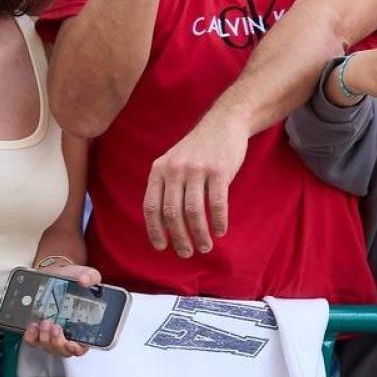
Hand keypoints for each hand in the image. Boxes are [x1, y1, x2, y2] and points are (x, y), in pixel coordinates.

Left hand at [22, 263, 102, 358]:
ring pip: (46, 347)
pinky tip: (32, 325)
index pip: (82, 347)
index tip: (71, 344)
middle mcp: (67, 333)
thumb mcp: (87, 275)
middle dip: (56, 342)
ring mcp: (51, 333)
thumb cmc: (73, 279)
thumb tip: (84, 281)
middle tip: (55, 326)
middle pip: (62, 350)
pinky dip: (31, 336)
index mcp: (84, 326)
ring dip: (44, 338)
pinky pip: (32, 341)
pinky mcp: (37, 330)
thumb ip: (90, 277)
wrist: (57, 275)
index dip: (77, 349)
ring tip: (44, 322)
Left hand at [143, 113, 251, 257]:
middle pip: (172, 213)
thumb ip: (167, 185)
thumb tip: (163, 222)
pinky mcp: (219, 170)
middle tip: (186, 253)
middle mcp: (174, 170)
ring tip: (205, 247)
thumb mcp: (174, 161)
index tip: (162, 247)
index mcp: (159, 170)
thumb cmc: (199, 148)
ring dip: (199, 234)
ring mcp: (197, 169)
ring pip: (194, 211)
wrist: (224, 123)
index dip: (155, 230)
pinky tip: (221, 231)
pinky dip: (219, 221)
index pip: (151, 206)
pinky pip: (217, 203)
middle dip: (179, 238)